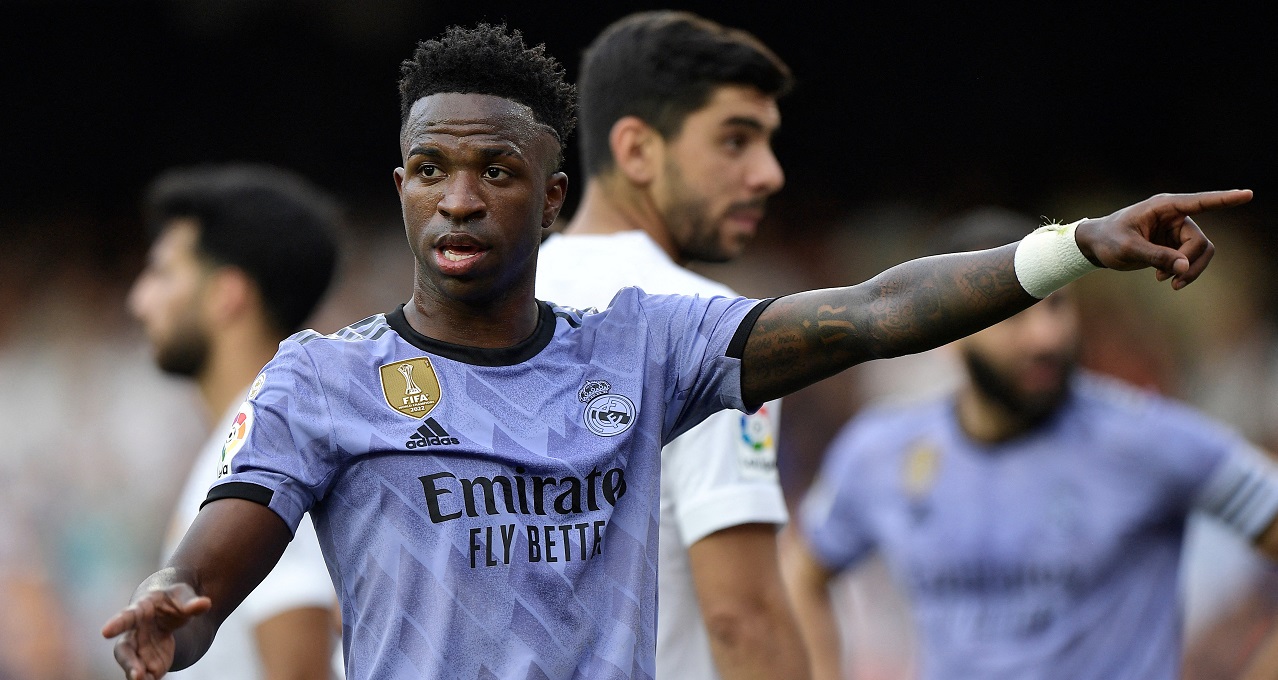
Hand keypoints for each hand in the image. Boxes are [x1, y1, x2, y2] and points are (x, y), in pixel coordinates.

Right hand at [101, 583, 210, 679]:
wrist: (170, 610)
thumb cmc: (173, 599)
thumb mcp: (183, 595)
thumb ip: (191, 602)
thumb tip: (205, 604)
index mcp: (140, 611)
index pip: (126, 617)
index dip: (116, 624)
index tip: (105, 631)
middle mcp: (134, 633)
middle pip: (125, 650)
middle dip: (128, 663)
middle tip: (137, 675)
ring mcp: (140, 650)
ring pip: (133, 665)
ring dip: (137, 675)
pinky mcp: (149, 662)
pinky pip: (147, 675)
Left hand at [1074, 189, 1251, 289]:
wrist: (1095, 246)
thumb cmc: (1107, 240)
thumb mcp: (1128, 249)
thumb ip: (1156, 256)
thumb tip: (1184, 267)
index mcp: (1163, 206)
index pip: (1200, 202)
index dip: (1225, 199)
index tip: (1248, 194)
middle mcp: (1175, 216)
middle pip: (1200, 241)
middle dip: (1190, 263)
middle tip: (1169, 281)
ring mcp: (1177, 230)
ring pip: (1201, 252)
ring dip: (1189, 270)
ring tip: (1168, 283)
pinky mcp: (1175, 244)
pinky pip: (1192, 259)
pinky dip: (1183, 272)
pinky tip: (1164, 279)